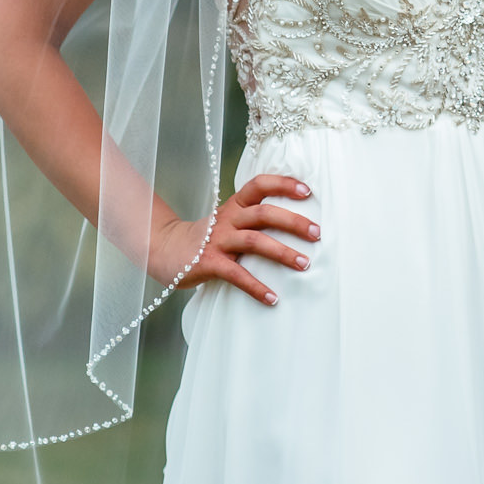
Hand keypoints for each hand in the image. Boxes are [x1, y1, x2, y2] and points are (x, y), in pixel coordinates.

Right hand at [155, 174, 318, 304]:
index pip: (259, 185)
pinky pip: (237, 275)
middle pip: (264, 213)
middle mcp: (228, 219)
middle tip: (318, 233)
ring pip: (254, 241)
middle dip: (293, 222)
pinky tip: (273, 298)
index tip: (308, 191)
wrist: (165, 249)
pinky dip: (256, 287)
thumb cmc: (208, 236)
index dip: (283, 184)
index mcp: (235, 205)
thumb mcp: (229, 219)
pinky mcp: (208, 263)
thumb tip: (297, 222)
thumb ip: (254, 217)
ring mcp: (218, 241)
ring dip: (283, 253)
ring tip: (305, 264)